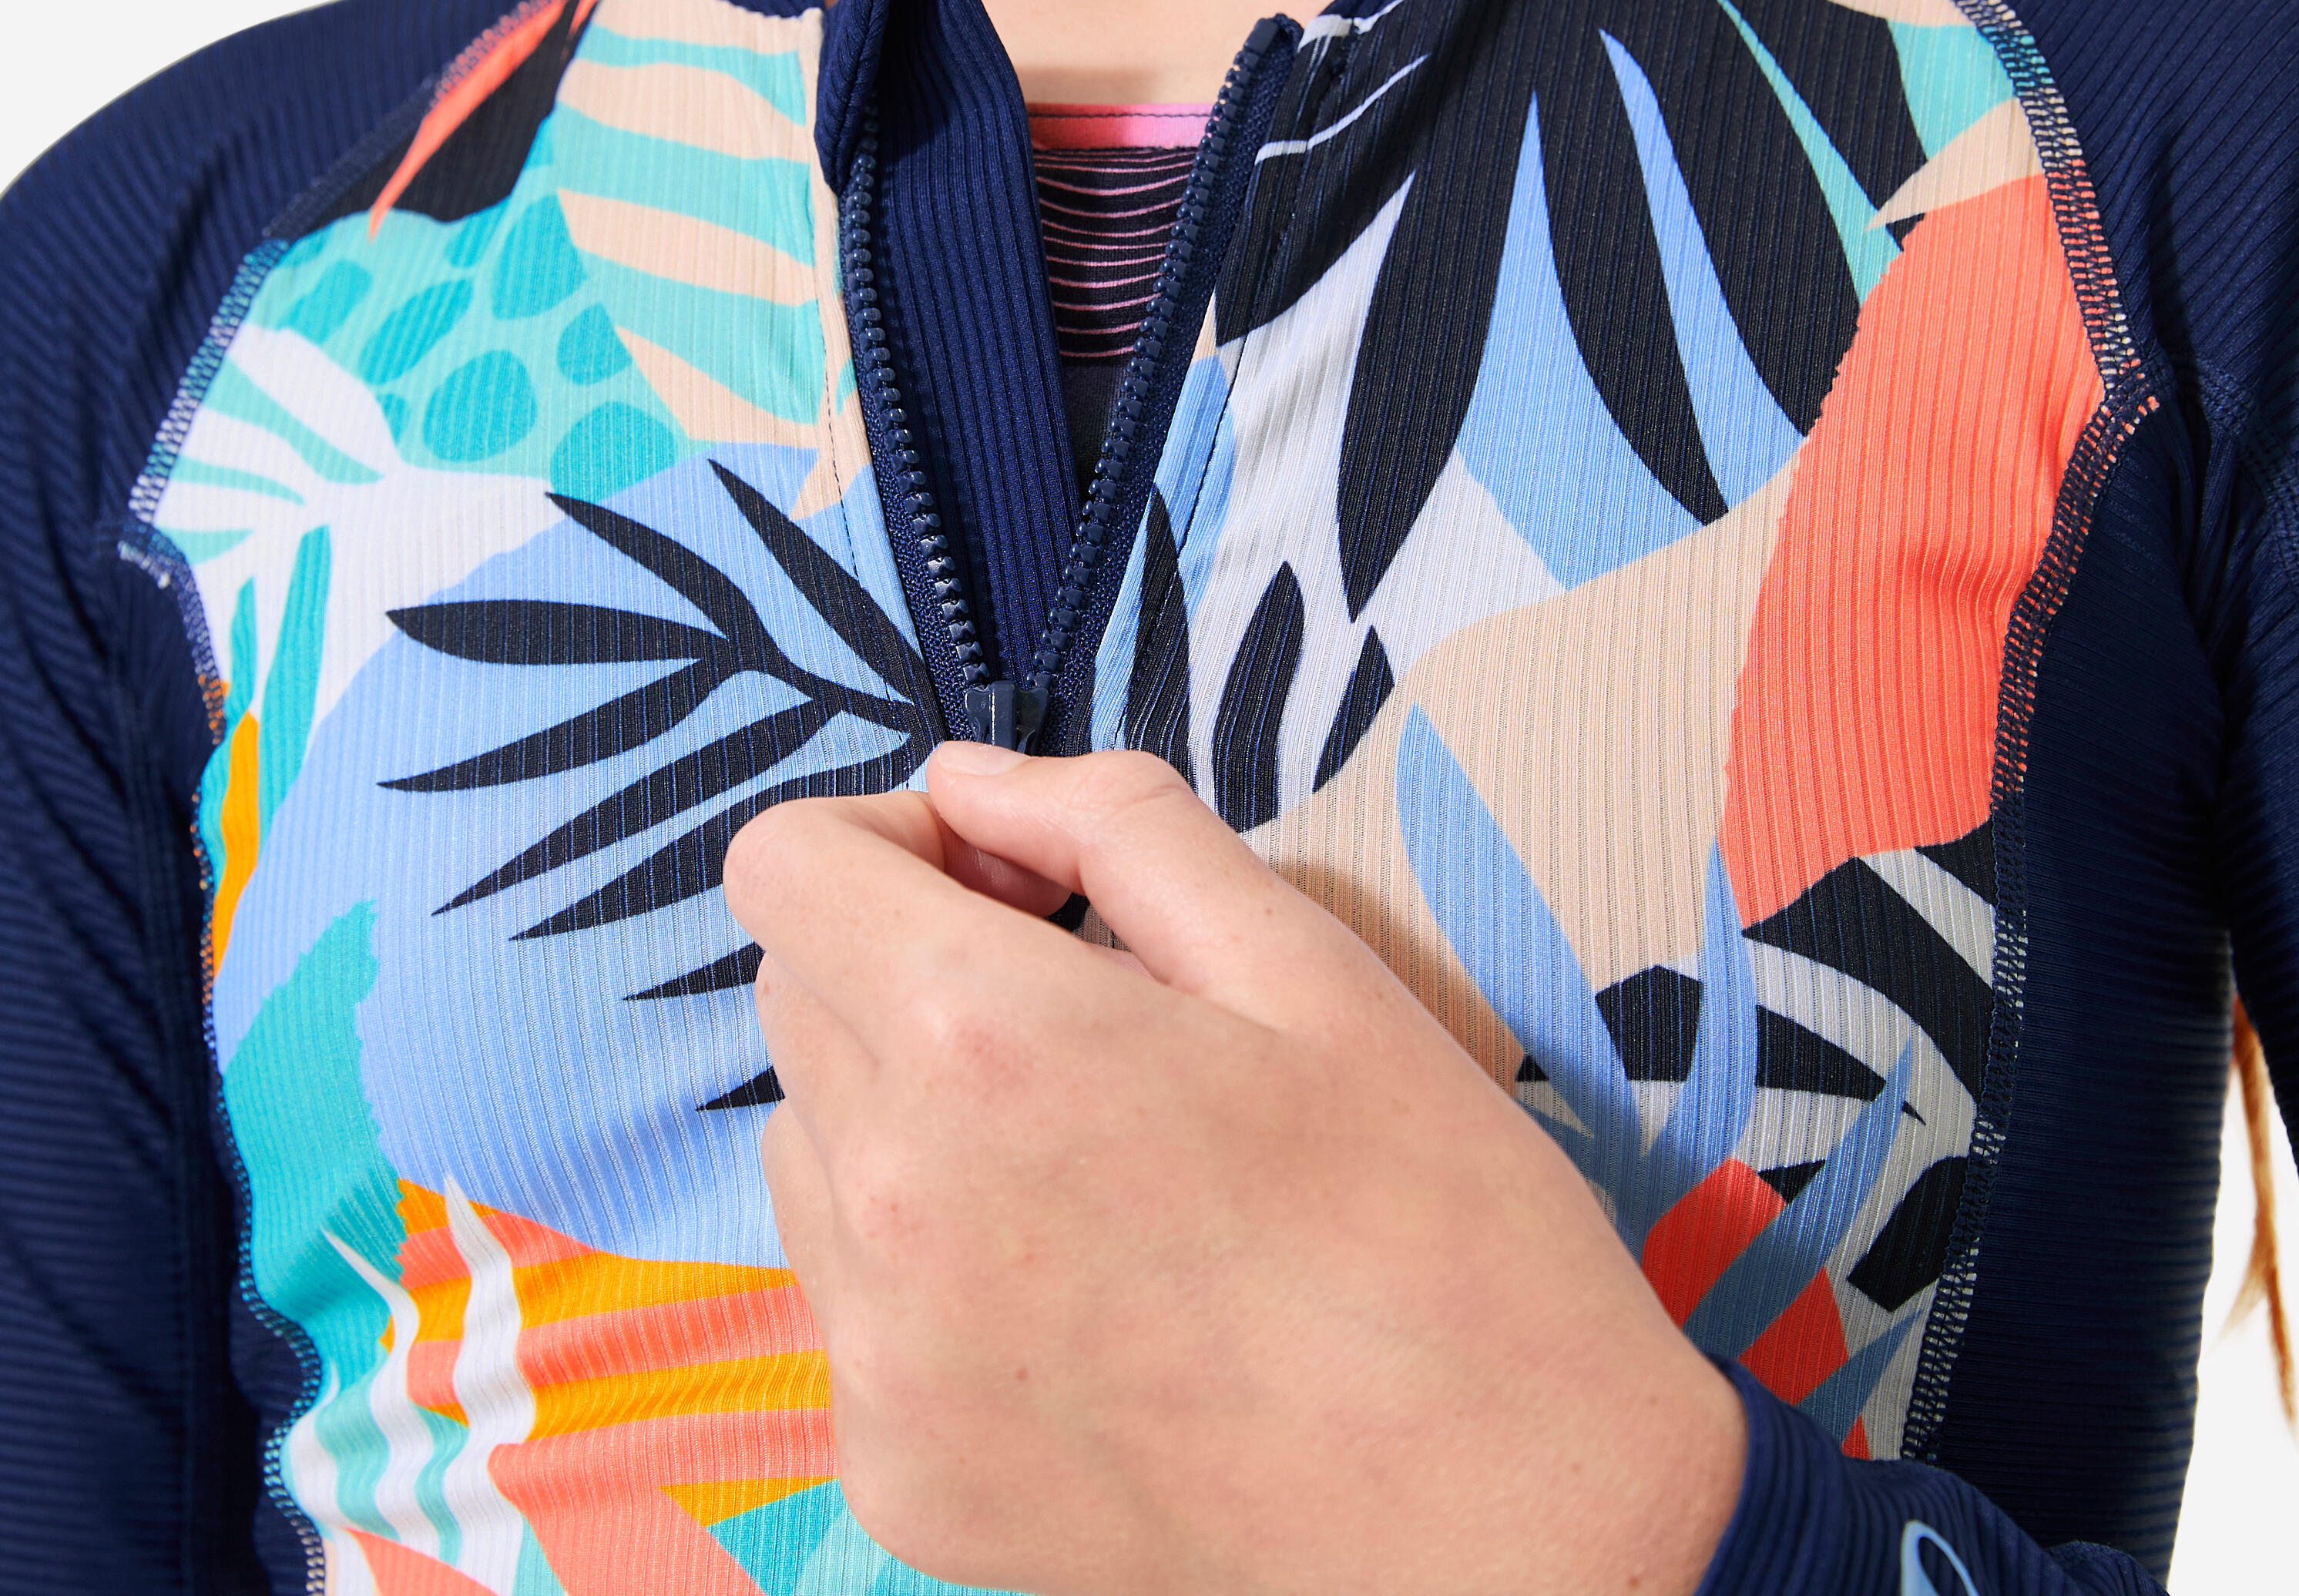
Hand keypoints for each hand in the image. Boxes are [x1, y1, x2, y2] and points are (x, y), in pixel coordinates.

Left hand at [722, 745, 1745, 1595]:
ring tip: (1088, 1154)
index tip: (999, 880)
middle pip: (794, 993)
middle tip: (1079, 1004)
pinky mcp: (894, 1471)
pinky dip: (925, 1255)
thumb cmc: (1438, 1224)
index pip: (779, 867)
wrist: (1516, 1535)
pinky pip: (846, 1296)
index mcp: (987, 1039)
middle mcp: (893, 1199)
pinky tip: (1083, 1285)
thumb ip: (1110, 822)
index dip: (883, 840)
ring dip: (905, 1105)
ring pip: (806, 1141)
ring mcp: (879, 1358)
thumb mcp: (1308, 962)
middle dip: (906, 957)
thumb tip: (960, 781)